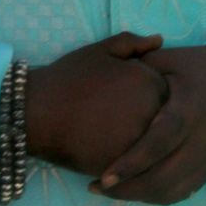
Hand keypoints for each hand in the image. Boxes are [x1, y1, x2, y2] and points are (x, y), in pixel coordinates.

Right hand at [25, 32, 164, 176]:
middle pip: (164, 120)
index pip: (167, 91)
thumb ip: (134, 43)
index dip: (148, 93)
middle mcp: (153, 113)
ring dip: (141, 142)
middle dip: (148, 118)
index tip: (128, 94)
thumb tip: (160, 40)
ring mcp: (141, 142)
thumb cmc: (70, 78)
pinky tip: (108, 148)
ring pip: (154, 146)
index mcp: (151, 83)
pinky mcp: (126, 166)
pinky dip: (129, 161)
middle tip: (118, 115)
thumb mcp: (102, 50)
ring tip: (112, 132)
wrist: (37, 113)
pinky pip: (138, 166)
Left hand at [89, 44, 205, 205]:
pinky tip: (135, 190)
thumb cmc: (197, 67)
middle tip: (96, 186)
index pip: (159, 143)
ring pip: (173, 191)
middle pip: (165, 177)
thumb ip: (136, 72)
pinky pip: (183, 192)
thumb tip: (104, 86)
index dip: (132, 163)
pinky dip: (157, 196)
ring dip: (140, 197)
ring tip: (109, 190)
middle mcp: (201, 139)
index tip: (103, 176)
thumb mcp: (167, 59)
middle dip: (129, 189)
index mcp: (188, 109)